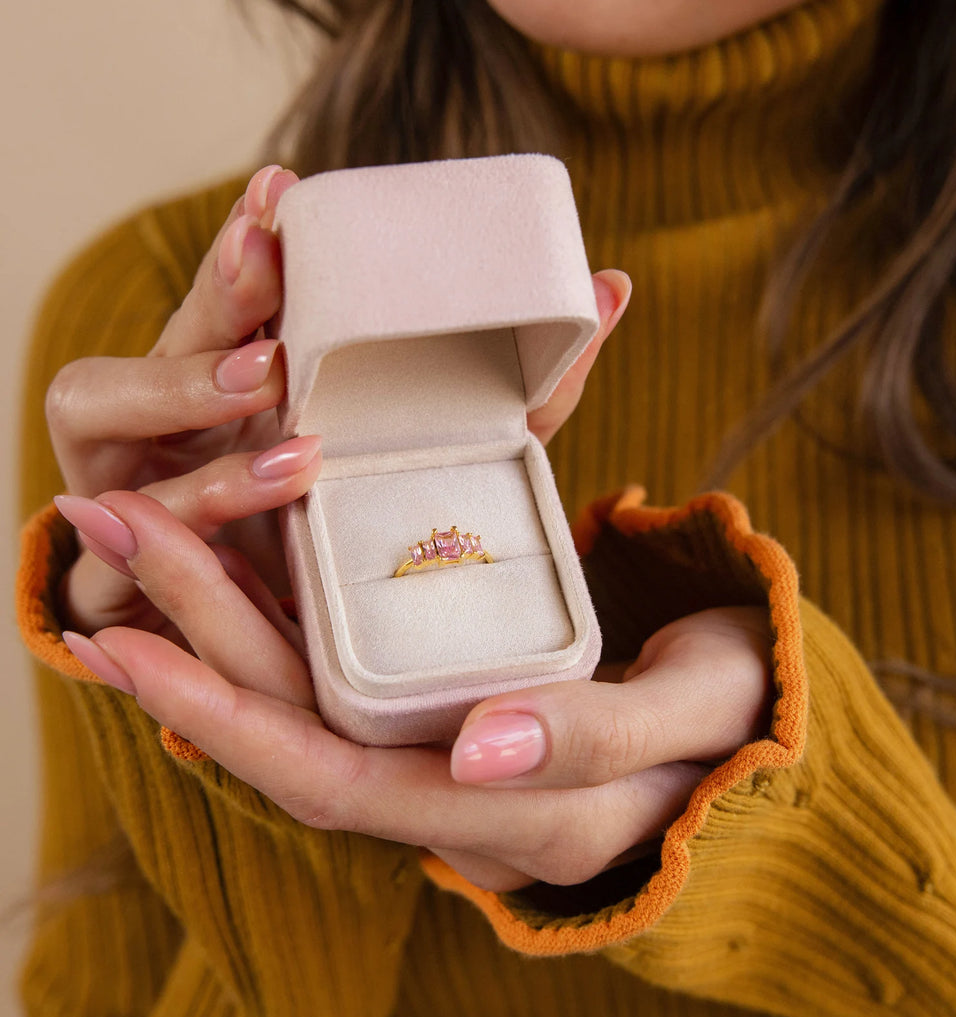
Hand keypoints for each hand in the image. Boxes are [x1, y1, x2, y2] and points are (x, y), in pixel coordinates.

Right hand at [47, 163, 629, 636]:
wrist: (276, 647)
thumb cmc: (359, 529)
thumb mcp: (440, 460)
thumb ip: (515, 393)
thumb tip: (612, 288)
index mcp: (235, 380)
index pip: (229, 294)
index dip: (248, 243)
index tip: (283, 189)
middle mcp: (169, 412)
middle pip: (172, 321)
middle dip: (217, 287)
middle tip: (269, 251)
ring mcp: (125, 478)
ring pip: (101, 399)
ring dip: (178, 386)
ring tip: (266, 384)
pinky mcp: (115, 563)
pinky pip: (112, 534)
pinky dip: (167, 519)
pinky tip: (198, 506)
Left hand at [63, 491, 773, 893]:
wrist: (761, 722)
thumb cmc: (741, 714)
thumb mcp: (697, 711)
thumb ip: (597, 735)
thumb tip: (475, 745)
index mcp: (515, 820)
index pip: (336, 780)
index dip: (226, 716)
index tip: (131, 636)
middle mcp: (460, 807)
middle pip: (293, 734)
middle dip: (189, 640)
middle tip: (107, 524)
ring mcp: (450, 768)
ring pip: (307, 709)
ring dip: (215, 624)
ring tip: (138, 531)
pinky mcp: (453, 725)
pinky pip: (344, 690)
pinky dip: (277, 634)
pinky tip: (225, 572)